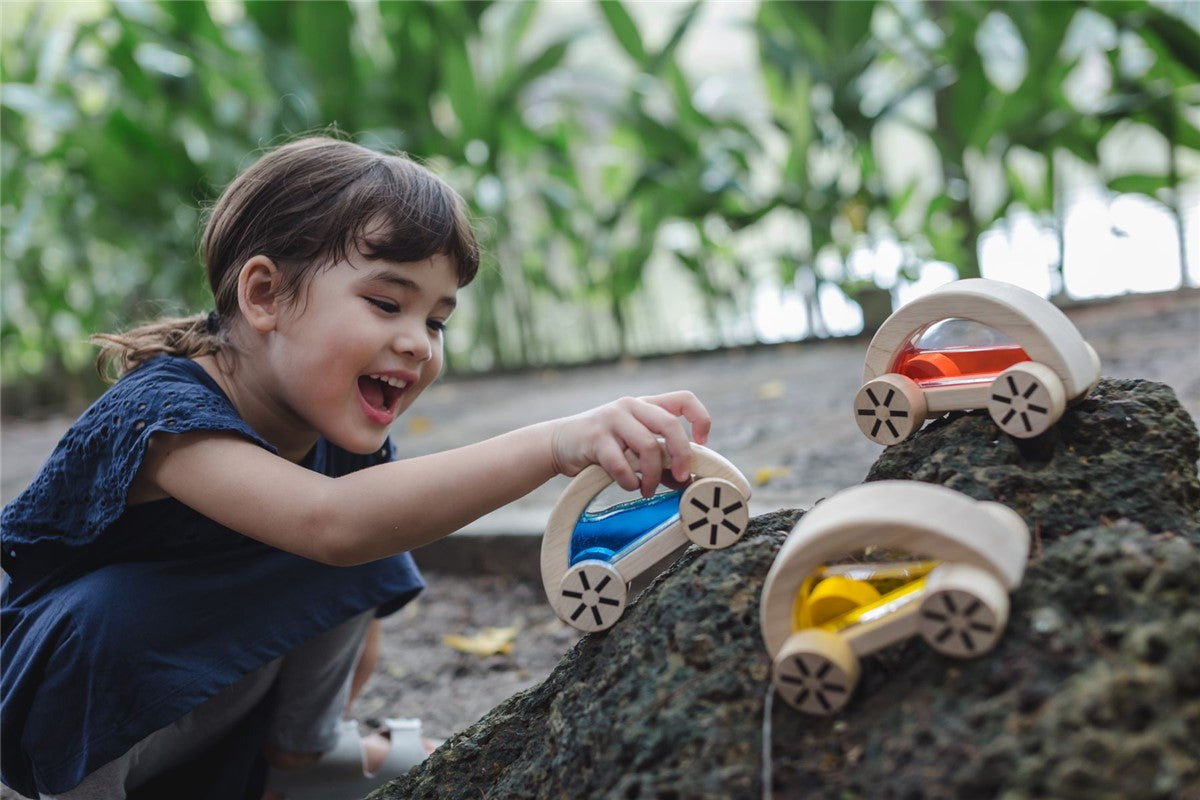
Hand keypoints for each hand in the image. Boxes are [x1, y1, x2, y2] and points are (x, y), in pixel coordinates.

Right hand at [549, 391, 710, 496]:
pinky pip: (622, 465)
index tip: (702, 443)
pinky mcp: (596, 438)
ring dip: (654, 476)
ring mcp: (612, 419)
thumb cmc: (602, 446)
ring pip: (649, 447)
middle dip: (681, 455)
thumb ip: (658, 459)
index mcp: (645, 405)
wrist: (559, 442)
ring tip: (647, 489)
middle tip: (680, 477)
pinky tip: (629, 485)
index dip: (700, 420)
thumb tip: (685, 481)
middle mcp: (630, 406)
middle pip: (670, 425)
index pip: (684, 399)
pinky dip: (630, 482)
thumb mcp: (632, 446)